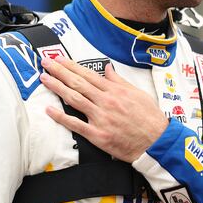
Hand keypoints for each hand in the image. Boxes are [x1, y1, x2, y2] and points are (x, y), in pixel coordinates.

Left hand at [39, 56, 167, 161]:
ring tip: (45, 79)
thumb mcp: (138, 93)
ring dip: (57, 87)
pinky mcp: (98, 135)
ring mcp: (101, 118)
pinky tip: (49, 110)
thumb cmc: (149, 118)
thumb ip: (119, 81)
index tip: (59, 59)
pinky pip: (76, 124)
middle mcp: (105, 102)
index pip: (88, 75)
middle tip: (46, 63)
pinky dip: (61, 117)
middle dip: (60, 71)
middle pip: (78, 83)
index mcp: (115, 91)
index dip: (72, 66)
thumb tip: (107, 68)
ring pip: (74, 99)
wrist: (157, 142)